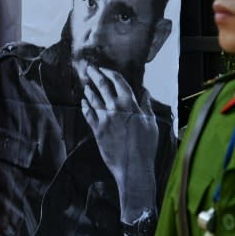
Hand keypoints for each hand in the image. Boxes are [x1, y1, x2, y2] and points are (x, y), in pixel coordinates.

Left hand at [76, 62, 158, 221]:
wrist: (133, 167)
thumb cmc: (146, 146)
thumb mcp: (151, 123)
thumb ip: (146, 105)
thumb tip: (144, 92)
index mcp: (130, 104)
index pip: (118, 81)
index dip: (110, 73)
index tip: (104, 68)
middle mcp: (115, 108)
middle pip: (102, 86)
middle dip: (95, 75)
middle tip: (89, 68)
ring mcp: (104, 119)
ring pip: (93, 99)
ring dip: (89, 89)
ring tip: (85, 84)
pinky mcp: (97, 130)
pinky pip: (88, 114)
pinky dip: (85, 106)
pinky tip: (83, 102)